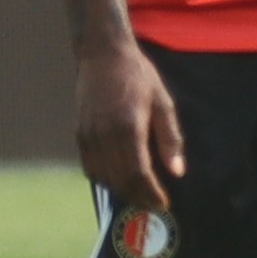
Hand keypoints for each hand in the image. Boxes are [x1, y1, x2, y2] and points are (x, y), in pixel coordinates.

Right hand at [77, 37, 185, 212]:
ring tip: (139, 193)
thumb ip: (170, 138)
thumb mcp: (162, 102)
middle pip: (121, 181)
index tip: (164, 203)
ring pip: (104, 178)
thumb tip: (177, 171)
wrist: (102, 54)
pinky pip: (90, 167)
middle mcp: (105, 135)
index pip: (139, 174)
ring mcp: (89, 135)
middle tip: (153, 203)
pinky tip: (118, 177)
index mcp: (129, 128)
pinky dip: (104, 178)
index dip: (152, 193)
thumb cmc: (138, 76)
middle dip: (139, 197)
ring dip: (121, 190)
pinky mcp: (79, 134)